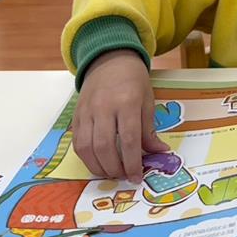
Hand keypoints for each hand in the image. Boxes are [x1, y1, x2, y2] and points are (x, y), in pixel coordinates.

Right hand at [72, 50, 168, 180]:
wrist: (109, 59)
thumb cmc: (133, 80)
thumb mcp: (147, 101)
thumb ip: (149, 130)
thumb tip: (160, 152)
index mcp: (127, 102)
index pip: (129, 139)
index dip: (133, 162)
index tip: (137, 177)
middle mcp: (104, 107)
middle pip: (104, 146)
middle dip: (114, 168)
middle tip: (124, 177)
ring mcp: (87, 112)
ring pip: (87, 147)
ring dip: (98, 167)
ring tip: (111, 173)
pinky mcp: (76, 115)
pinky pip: (77, 142)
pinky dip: (86, 158)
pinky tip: (97, 163)